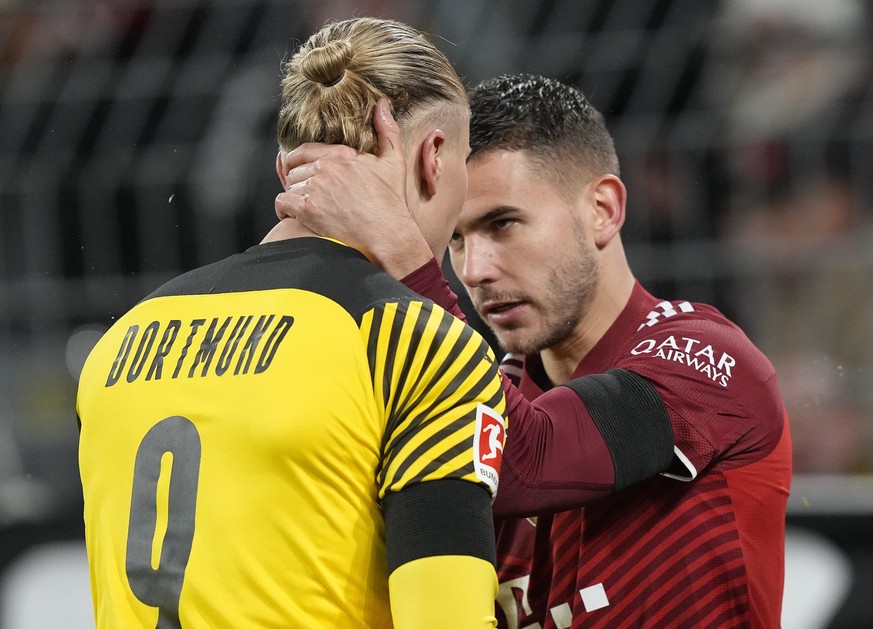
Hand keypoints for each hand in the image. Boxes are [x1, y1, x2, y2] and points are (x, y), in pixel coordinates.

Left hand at [274, 98, 432, 277]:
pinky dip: (285, 211)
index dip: (296, 161)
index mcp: (340, 155)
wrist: (388, 233)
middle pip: (294, 170)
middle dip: (297, 182)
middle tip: (304, 194)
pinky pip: (282, 204)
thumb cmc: (391, 202)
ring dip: (293, 197)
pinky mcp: (307, 208)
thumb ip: (387, 131)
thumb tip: (382, 105)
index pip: (303, 150)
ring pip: (288, 186)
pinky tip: (294, 216)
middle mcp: (324, 168)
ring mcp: (314, 187)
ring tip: (304, 208)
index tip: (296, 169)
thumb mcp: (393, 162)